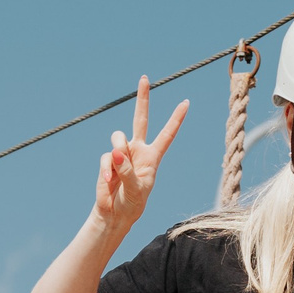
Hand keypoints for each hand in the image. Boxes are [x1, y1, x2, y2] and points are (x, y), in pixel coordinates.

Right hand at [92, 76, 188, 237]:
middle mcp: (138, 150)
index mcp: (153, 157)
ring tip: (118, 168)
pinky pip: (107, 156)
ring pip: (119, 136)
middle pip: (140, 119)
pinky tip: (109, 181)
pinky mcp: (108, 159)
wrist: (114, 213)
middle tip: (145, 78)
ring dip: (119, 149)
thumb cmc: (132, 203)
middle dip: (143, 98)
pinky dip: (108, 169)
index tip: (186, 103)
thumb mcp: (136, 190)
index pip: (167, 134)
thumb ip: (128, 170)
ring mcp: (122, 153)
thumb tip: (116, 151)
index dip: (176, 119)